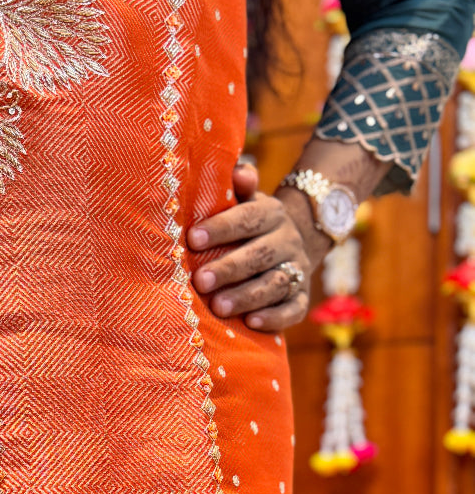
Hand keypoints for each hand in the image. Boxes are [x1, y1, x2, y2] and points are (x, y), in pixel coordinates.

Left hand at [186, 164, 319, 331]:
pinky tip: (252, 323)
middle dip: (229, 269)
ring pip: (275, 283)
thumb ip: (239, 187)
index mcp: (271, 214)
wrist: (292, 243)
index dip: (221, 228)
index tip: (192, 239)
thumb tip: (239, 170)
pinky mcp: (301, 297)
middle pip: (260, 255)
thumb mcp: (245, 201)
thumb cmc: (249, 224)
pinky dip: (275, 317)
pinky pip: (293, 309)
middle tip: (200, 281)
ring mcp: (297, 270)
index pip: (248, 218)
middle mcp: (287, 241)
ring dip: (247, 296)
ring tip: (218, 307)